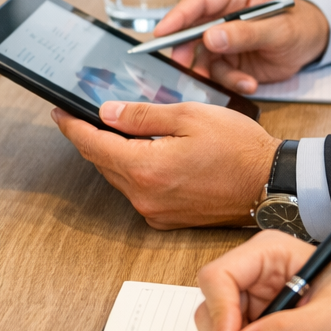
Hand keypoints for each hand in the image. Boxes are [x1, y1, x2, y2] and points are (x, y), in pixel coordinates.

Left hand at [52, 100, 277, 227]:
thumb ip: (142, 116)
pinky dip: (131, 171)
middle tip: (82, 116)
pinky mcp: (166, 218)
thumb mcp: (189, 117)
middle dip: (90, 137)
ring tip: (112, 130)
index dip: (72, 126)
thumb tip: (106, 113)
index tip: (59, 112)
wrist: (272, 184)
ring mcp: (154, 211)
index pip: (92, 144)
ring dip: (111, 154)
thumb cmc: (239, 149)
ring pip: (117, 177)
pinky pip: (135, 191)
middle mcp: (144, 196)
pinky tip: (139, 153)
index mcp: (146, 168)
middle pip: (101, 162)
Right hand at [151, 0, 330, 92]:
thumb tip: (211, 37)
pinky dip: (230, 81)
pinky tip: (249, 82)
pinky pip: (216, 72)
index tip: (161, 33)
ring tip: (240, 79)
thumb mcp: (279, 29)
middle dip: (189, 51)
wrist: (314, 43)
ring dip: (215, 72)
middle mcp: (223, 12)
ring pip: (201, 56)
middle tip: (187, 67)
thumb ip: (245, 33)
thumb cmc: (301, 25)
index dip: (177, 17)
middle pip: (190, 29)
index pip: (199, 1)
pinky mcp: (227, 56)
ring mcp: (223, 35)